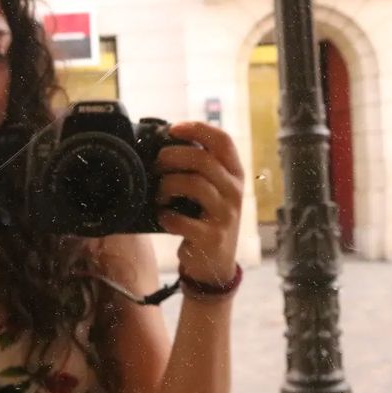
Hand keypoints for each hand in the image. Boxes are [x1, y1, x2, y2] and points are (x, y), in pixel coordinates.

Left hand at [155, 122, 243, 285]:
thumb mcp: (211, 190)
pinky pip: (183, 220)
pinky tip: (163, 217)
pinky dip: (167, 217)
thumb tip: (161, 143)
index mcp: (234, 174)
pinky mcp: (212, 237)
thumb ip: (197, 169)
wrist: (215, 264)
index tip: (173, 128)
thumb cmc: (205, 218)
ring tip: (159, 196)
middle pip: (203, 160)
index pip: (223, 141)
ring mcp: (226, 215)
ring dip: (167, 186)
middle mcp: (234, 191)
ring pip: (195, 185)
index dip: (198, 128)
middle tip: (157, 165)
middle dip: (172, 157)